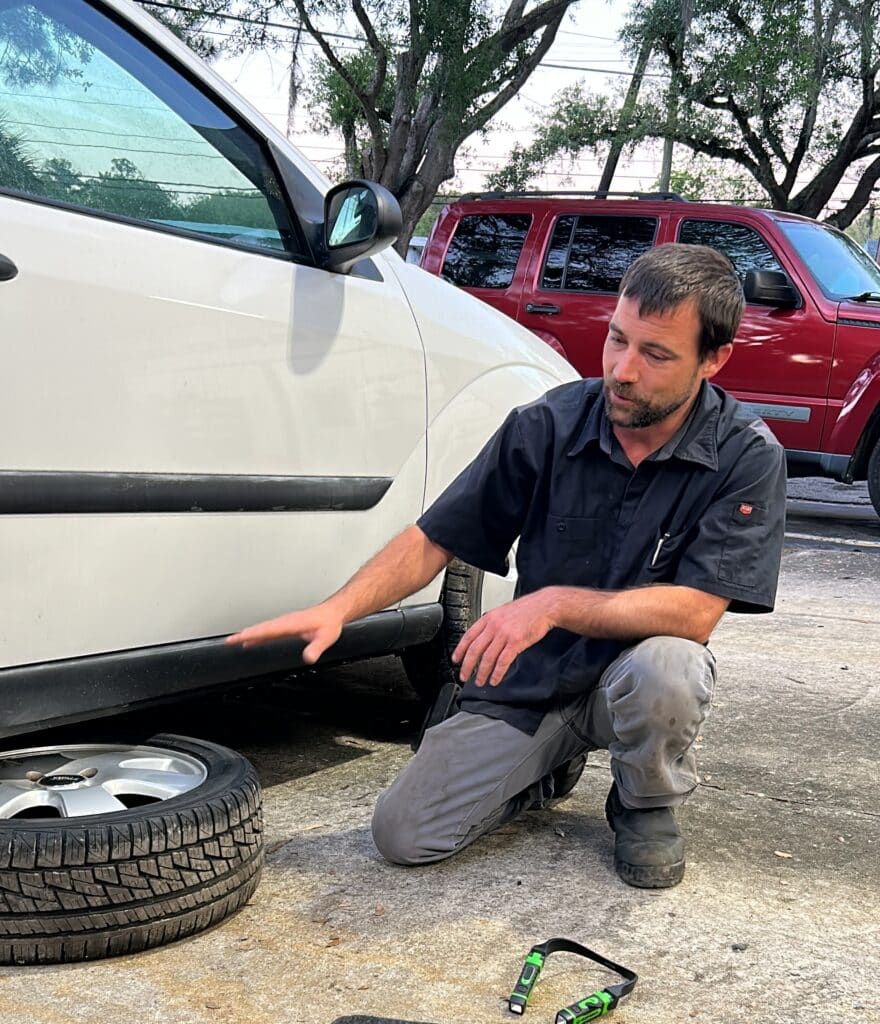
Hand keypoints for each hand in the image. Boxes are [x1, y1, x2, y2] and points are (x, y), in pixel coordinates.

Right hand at [225, 603, 342, 663]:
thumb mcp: (326, 638)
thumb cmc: (329, 623)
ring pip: (263, 628)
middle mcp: (286, 622)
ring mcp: (285, 623)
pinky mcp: (286, 626)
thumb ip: (316, 648)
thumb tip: (308, 658)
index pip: (268, 629)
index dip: (253, 634)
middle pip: (261, 628)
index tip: (240, 637)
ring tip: (234, 641)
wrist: (333, 613)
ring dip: (248, 634)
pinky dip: (258, 635)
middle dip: (244, 634)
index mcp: (292, 623)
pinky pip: (268, 630)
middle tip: (229, 641)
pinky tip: (251, 641)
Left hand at [452, 589, 556, 686]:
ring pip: (487, 658)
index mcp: (488, 618)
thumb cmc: (527, 609)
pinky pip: (502, 661)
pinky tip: (495, 679)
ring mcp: (504, 634)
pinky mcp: (516, 642)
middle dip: (467, 666)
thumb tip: (483, 638)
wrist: (544, 606)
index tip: (456, 660)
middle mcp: (493, 626)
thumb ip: (492, 624)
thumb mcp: (503, 612)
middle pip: (474, 649)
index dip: (460, 650)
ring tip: (480, 682)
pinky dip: (497, 673)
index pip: (468, 636)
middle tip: (464, 676)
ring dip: (482, 673)